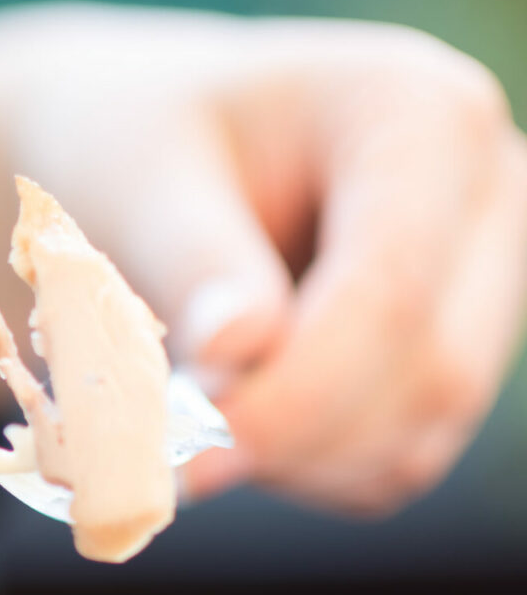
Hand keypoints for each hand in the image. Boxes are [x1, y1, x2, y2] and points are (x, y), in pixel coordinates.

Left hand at [0, 4, 526, 515]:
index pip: (380, 318)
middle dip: (255, 443)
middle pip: (412, 408)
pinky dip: (275, 462)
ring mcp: (482, 282)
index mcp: (419, 122)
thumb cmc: (106, 143)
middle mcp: (491, 195)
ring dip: (261, 457)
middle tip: (114, 430)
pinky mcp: (440, 350)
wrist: (125, 152)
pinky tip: (211, 397)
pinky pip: (367, 471)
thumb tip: (242, 357)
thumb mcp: (113, 178)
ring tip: (161, 380)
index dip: (270, 408)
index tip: (159, 459)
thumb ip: (178, 262)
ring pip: (395, 457)